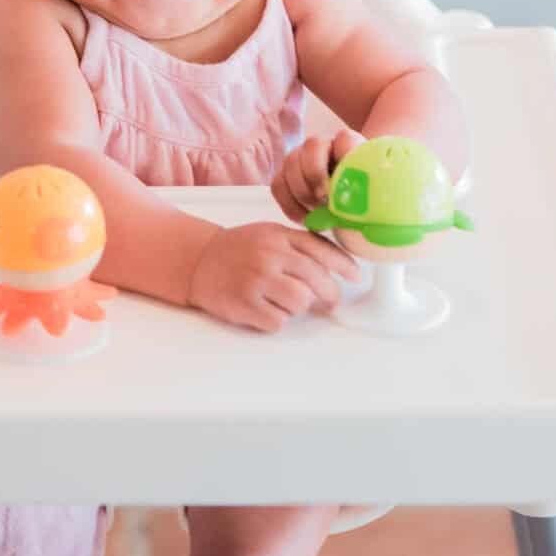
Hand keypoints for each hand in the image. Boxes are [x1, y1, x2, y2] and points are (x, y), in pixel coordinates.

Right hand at [188, 222, 357, 333]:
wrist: (199, 260)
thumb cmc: (240, 249)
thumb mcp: (270, 234)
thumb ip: (300, 245)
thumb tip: (337, 267)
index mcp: (279, 236)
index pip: (321, 249)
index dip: (344, 265)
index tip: (356, 277)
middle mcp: (269, 256)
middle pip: (316, 280)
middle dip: (328, 294)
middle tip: (328, 301)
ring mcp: (256, 280)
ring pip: (300, 302)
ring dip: (299, 307)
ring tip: (285, 301)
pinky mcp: (244, 304)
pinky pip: (278, 321)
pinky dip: (278, 320)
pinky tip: (266, 309)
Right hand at [271, 128, 365, 224]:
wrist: (348, 207)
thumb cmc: (363, 200)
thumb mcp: (372, 197)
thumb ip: (371, 196)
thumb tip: (370, 210)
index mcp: (349, 145)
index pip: (345, 139)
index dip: (344, 156)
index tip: (347, 183)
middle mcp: (324, 146)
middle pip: (312, 146)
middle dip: (316, 175)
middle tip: (325, 201)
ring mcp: (301, 158)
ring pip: (291, 163)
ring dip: (302, 192)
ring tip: (317, 213)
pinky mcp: (285, 177)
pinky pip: (278, 185)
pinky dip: (290, 205)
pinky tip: (305, 219)